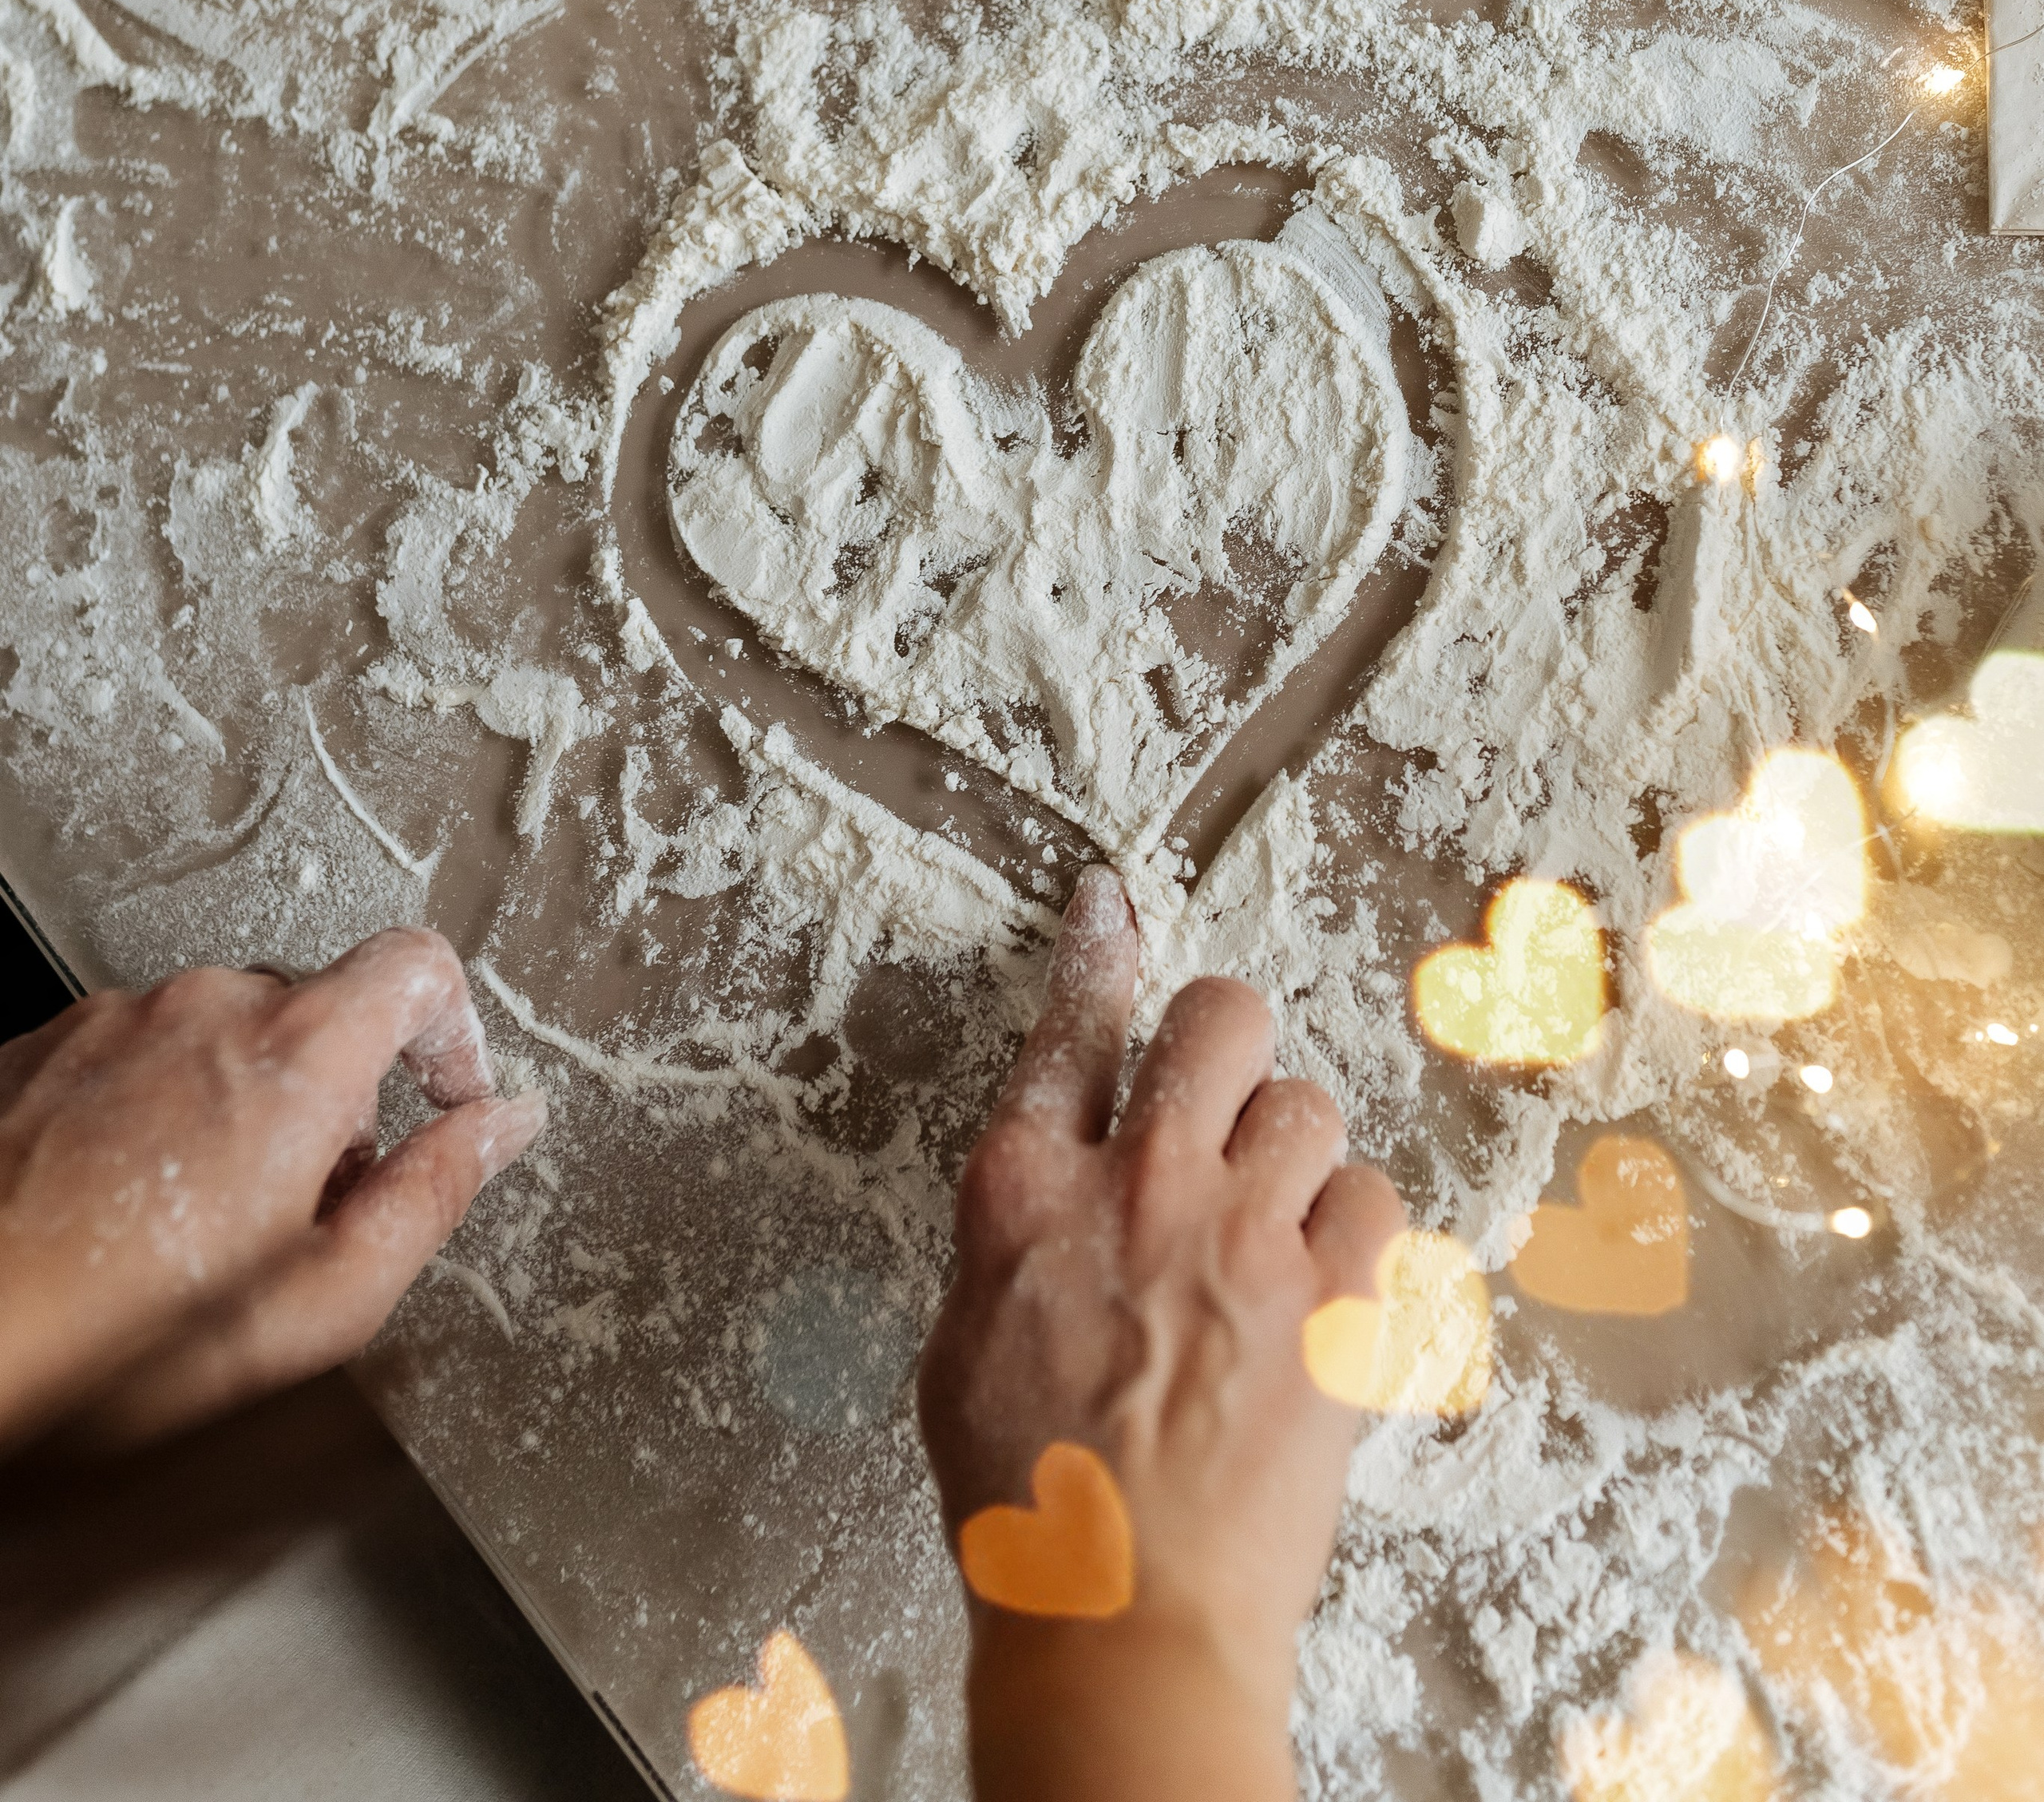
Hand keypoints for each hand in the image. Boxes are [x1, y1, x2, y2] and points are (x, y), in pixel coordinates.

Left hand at [0, 926, 543, 1454]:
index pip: (419, 966)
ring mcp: (113, 1021)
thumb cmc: (114, 1344)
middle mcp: (205, 1008)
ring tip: (194, 1233)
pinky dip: (154, 1116)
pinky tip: (122, 1216)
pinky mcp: (41, 1046)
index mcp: (293, 1056)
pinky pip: (136, 1055)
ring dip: (238, 1112)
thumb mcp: (318, 1305)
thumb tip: (503, 1126)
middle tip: (299, 1219)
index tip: (446, 1103)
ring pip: (222, 1039)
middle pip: (317, 1016)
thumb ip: (433, 1197)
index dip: (454, 1035)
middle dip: (334, 1106)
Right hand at [918, 866, 1402, 1801]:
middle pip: (1219, 1020)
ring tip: (1268, 1228)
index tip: (1113, 903)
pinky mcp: (1332, 1300)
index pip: (1071, 1024)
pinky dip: (1352, 1230)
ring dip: (1290, 1153)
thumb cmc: (1029, 1501)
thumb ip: (1018, 1230)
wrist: (1125, 1616)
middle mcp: (1137, 1183)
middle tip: (1220, 1105)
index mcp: (1027, 1190)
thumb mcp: (965, 1340)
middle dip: (1226, 1045)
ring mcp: (1243, 1235)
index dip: (1099, 952)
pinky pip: (1372, 1196)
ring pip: (1307, 1102)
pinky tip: (1318, 1283)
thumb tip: (1053, 1176)